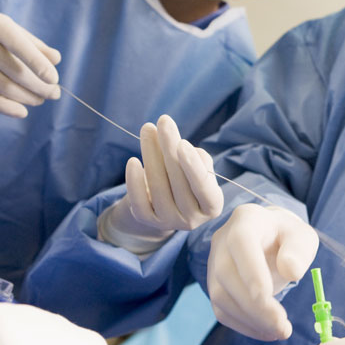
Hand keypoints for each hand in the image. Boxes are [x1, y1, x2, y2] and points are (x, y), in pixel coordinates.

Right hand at [0, 10, 60, 116]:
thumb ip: (35, 45)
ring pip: (3, 87)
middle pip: (14, 71)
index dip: (37, 64)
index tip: (54, 79)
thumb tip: (56, 60)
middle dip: (39, 86)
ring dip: (27, 98)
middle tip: (55, 93)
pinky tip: (22, 112)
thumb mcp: (12, 30)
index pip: (19, 46)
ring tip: (42, 99)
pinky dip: (6, 108)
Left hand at [102, 115, 222, 248]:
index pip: (203, 187)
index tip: (182, 143)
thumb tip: (181, 148)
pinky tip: (133, 161)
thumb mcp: (200, 169)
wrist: (166, 203)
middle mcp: (192, 219)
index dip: (193, 166)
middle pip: (178, 182)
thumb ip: (198, 159)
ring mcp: (169, 222)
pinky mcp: (147, 221)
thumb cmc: (188, 178)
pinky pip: (139, 202)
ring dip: (151, 154)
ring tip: (148, 129)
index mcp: (212, 206)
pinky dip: (135, 181)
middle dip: (170, 148)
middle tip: (164, 122)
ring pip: (158, 188)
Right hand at [207, 203, 317, 340]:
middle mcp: (222, 240)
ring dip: (250, 320)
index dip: (250, 271)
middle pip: (227, 274)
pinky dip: (244, 325)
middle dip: (253, 306)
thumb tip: (291, 271)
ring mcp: (214, 263)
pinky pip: (222, 310)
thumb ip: (299, 250)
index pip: (241, 243)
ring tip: (280, 331)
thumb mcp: (303, 236)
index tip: (267, 297)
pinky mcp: (215, 285)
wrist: (270, 238)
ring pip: (221, 296)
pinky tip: (266, 331)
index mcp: (246, 220)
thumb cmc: (288, 237)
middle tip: (282, 326)